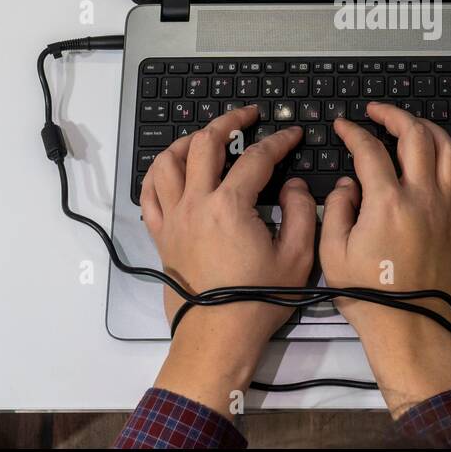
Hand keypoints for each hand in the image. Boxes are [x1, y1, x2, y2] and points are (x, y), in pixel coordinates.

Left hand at [140, 106, 314, 412]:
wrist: (218, 336)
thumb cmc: (258, 300)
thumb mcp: (297, 256)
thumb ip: (301, 211)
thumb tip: (291, 186)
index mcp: (230, 205)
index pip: (256, 157)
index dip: (278, 140)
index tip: (292, 133)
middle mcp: (195, 204)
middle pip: (204, 144)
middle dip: (229, 121)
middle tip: (247, 115)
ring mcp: (173, 218)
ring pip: (167, 161)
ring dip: (187, 140)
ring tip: (205, 136)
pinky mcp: (161, 235)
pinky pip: (149, 193)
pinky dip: (157, 173)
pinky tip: (170, 169)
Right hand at [321, 102, 450, 415]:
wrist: (411, 327)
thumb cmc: (371, 297)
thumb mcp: (333, 254)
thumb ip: (337, 209)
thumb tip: (347, 185)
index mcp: (387, 203)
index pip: (370, 150)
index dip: (354, 132)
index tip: (344, 126)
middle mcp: (422, 198)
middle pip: (416, 135)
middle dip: (394, 115)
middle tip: (378, 112)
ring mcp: (445, 208)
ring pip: (447, 149)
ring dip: (428, 129)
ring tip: (411, 125)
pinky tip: (440, 155)